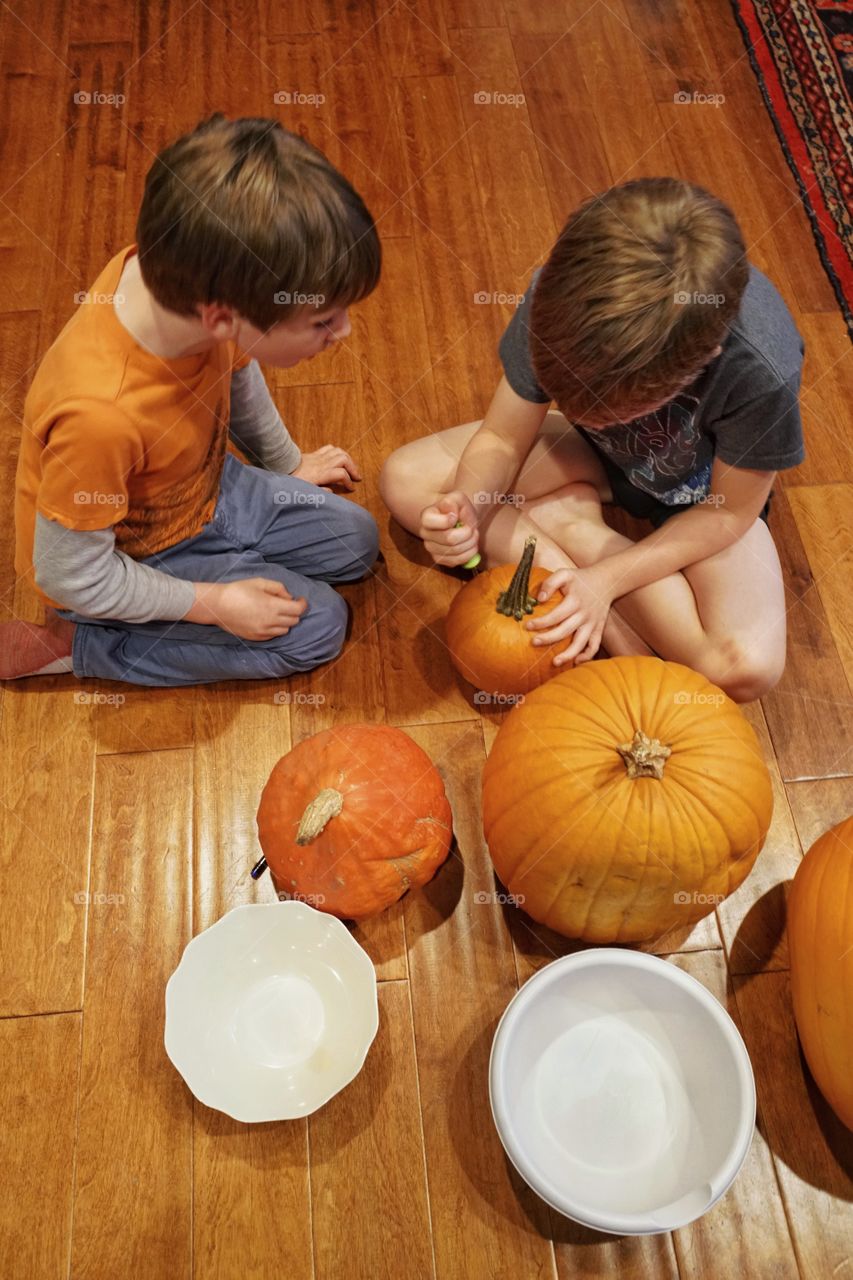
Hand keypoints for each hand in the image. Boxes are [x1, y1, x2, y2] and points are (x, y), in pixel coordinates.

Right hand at [189, 578, 307, 640]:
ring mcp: (263, 632)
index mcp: (273, 606)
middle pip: (294, 621)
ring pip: (285, 630)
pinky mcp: (256, 637)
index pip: (298, 610)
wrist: (217, 606)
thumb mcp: (259, 582)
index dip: (302, 604)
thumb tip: (288, 597)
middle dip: (294, 611)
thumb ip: (278, 588)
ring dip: (285, 621)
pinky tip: (267, 620)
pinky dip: (275, 628)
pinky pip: (273, 635)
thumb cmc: (238, 591)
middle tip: (286, 604)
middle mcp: (270, 622)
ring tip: (276, 612)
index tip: (300, 599)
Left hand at [291, 445, 360, 489]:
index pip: (342, 474)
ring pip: (339, 451)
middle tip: (356, 477)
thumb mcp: (305, 491)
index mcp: (321, 474)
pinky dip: (337, 451)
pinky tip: (338, 458)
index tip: (351, 488)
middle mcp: (322, 463)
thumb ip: (320, 491)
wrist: (281, 467)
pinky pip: (329, 448)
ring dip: (348, 458)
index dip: (349, 482)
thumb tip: (331, 490)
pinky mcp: (314, 453)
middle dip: (353, 468)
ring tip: (350, 467)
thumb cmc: (292, 481)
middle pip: (344, 459)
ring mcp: (319, 457)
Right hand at [419, 490, 479, 566]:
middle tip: (473, 528)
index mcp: (426, 516)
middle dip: (467, 533)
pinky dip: (469, 554)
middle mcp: (424, 533)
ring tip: (473, 536)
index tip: (456, 517)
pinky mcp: (439, 559)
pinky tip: (471, 546)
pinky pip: (456, 561)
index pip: (430, 522)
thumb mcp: (458, 499)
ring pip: (455, 551)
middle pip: (449, 539)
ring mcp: (431, 548)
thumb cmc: (459, 509)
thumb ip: (454, 502)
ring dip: (470, 543)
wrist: (461, 520)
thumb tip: (451, 514)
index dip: (447, 521)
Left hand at [525, 566, 612, 664]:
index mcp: (575, 601)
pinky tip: (575, 662)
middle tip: (533, 643)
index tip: (527, 626)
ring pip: (581, 643)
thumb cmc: (580, 579)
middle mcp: (584, 614)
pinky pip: (594, 646)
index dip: (541, 622)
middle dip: (548, 639)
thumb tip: (539, 599)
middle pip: (565, 631)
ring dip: (568, 654)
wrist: (607, 581)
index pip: (556, 615)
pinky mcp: (598, 629)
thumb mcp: (565, 574)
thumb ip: (551, 583)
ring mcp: (592, 624)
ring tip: (555, 662)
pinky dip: (587, 656)